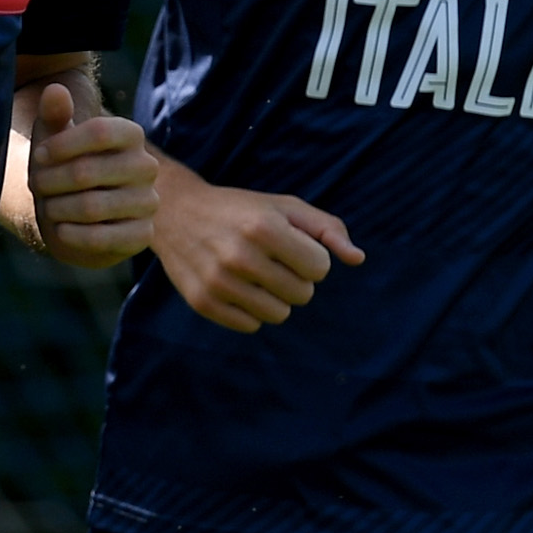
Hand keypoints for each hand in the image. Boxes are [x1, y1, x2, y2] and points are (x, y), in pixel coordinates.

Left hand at [25, 84, 157, 268]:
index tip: (39, 155)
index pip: (100, 131)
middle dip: (50, 181)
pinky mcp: (142, 235)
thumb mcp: (54, 138)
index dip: (62, 144)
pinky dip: (72, 234)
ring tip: (47, 206)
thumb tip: (55, 90)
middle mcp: (146, 166)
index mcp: (130, 135)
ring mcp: (148, 202)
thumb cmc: (63, 167)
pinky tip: (61, 229)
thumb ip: (54, 114)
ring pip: (90, 206)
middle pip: (86, 171)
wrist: (75, 214)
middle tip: (36, 185)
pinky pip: (101, 238)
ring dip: (57, 208)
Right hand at [151, 156, 362, 332]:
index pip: (320, 268)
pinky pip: (251, 325)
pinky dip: (251, 310)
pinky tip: (236, 286)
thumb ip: (327, 229)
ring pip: (280, 314)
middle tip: (272, 260)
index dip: (312, 258)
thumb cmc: (241, 210)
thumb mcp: (284, 207)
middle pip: (303, 294)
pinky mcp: (203, 302)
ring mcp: (218, 282)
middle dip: (295, 279)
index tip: (291, 246)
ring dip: (275, 297)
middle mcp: (239, 256)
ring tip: (256, 275)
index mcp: (263, 228)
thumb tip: (357, 259)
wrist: (176, 213)